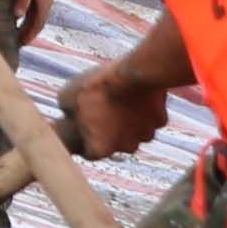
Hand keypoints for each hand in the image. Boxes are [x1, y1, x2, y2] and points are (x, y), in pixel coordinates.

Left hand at [63, 49, 176, 163]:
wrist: (132, 74)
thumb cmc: (96, 87)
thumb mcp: (66, 98)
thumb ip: (68, 112)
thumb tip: (69, 113)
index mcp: (101, 149)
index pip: (89, 153)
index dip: (83, 139)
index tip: (80, 128)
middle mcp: (126, 148)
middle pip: (113, 143)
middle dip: (106, 130)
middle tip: (98, 109)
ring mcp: (146, 135)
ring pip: (132, 131)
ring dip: (125, 120)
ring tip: (116, 98)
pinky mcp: (160, 120)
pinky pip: (148, 118)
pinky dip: (141, 109)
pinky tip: (133, 94)